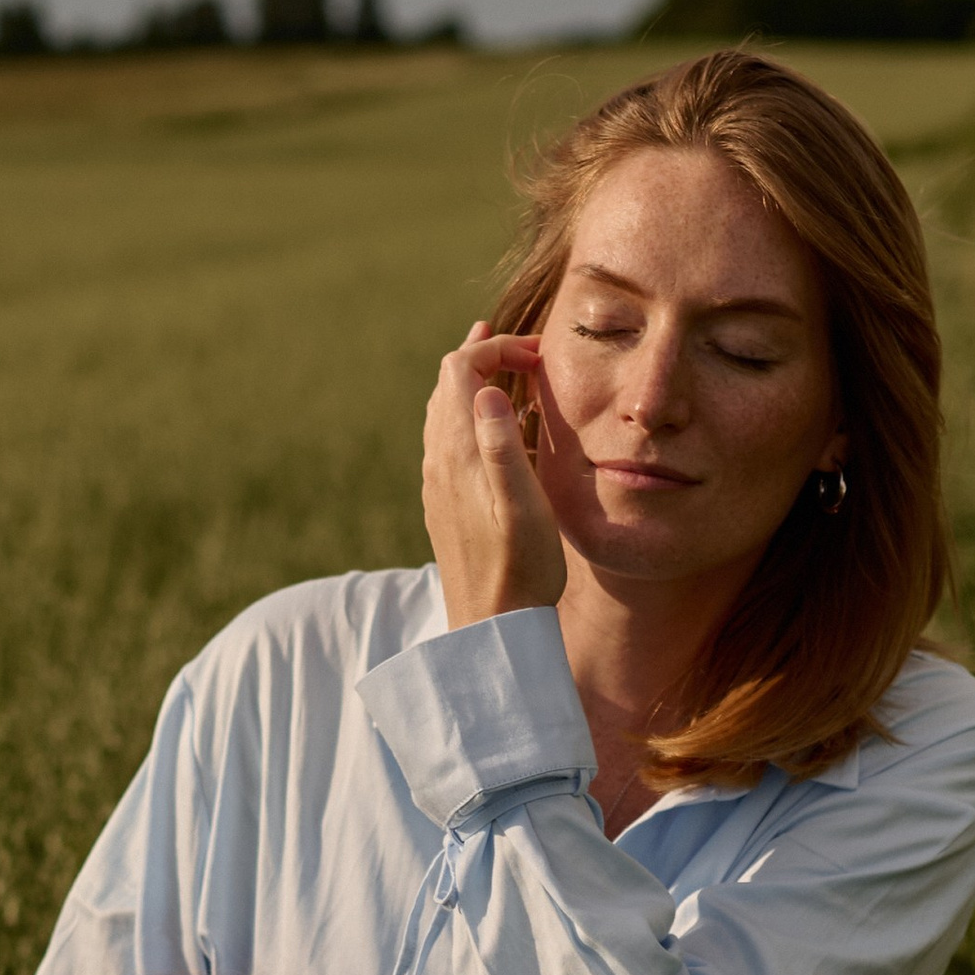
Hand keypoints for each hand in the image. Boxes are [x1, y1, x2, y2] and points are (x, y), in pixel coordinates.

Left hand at [423, 320, 567, 627]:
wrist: (492, 628)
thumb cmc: (520, 568)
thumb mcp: (523, 505)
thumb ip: (501, 445)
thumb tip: (483, 390)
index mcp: (458, 454)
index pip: (461, 370)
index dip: (495, 349)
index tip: (537, 356)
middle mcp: (439, 463)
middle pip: (446, 385)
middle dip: (480, 356)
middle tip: (516, 346)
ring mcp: (437, 484)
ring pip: (443, 413)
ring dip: (470, 385)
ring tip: (498, 370)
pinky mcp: (442, 505)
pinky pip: (446, 442)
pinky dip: (467, 417)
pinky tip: (489, 430)